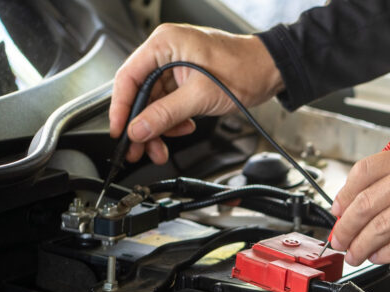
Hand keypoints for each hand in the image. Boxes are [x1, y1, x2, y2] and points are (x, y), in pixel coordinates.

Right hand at [110, 24, 283, 163]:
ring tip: (161, 148)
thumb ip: (166, 114)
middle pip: (141, 93)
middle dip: (142, 124)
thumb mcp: (200, 96)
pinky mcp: (186, 78)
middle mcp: (166, 51)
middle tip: (139, 149)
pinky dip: (172, 120)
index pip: (128, 77)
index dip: (121, 108)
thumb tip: (139, 129)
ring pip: (155, 102)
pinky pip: (170, 102)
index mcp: (164, 44)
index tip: (119, 132)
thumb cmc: (244, 69)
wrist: (271, 70)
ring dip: (158, 127)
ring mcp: (176, 65)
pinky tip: (182, 128)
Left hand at [330, 144, 389, 264]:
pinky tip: (378, 257)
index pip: (365, 171)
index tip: (337, 211)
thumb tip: (373, 202)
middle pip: (368, 201)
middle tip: (339, 240)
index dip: (344, 195)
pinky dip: (385, 253)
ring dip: (362, 244)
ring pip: (382, 225)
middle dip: (347, 226)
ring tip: (355, 255)